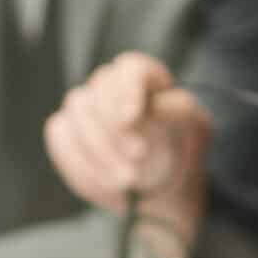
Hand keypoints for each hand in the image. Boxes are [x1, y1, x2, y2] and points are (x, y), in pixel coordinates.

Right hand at [44, 53, 212, 243]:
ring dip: (98, 151)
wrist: (162, 188)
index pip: (129, 69)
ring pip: (75, 113)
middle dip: (114, 129)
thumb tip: (156, 106)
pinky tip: (105, 185)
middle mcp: (111, 87)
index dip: (126, 90)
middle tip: (137, 159)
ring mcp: (85, 109)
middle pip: (97, 92)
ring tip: (126, 182)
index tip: (130, 119)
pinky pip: (60, 138)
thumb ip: (182, 112)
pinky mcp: (66, 132)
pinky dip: (80, 163)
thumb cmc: (180, 153)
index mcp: (145, 78)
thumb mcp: (197, 131)